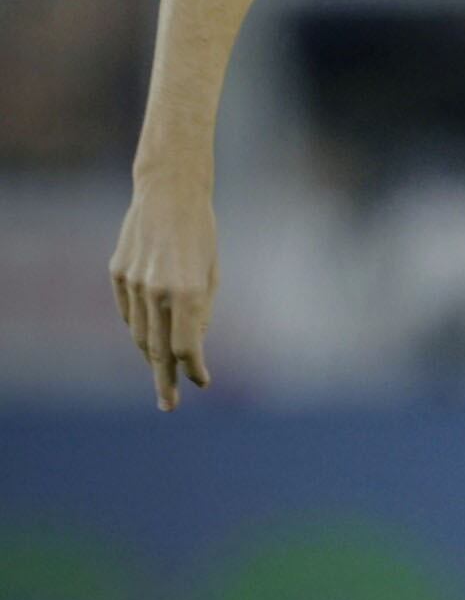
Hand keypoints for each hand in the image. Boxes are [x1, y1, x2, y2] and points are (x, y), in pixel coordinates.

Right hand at [110, 174, 218, 410]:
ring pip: (139, 333)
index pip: (186, 348)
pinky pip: (127, 312)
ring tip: (163, 371)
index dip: (193, 369)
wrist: (169, 194)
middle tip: (168, 405)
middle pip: (157, 350)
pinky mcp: (116, 274)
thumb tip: (190, 348)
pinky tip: (148, 335)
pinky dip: (138, 327)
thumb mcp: (213, 274)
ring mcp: (132, 283)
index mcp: (188, 292)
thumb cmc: (201, 235)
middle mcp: (157, 290)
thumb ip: (201, 313)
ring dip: (151, 355)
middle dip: (164, 380)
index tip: (202, 382)